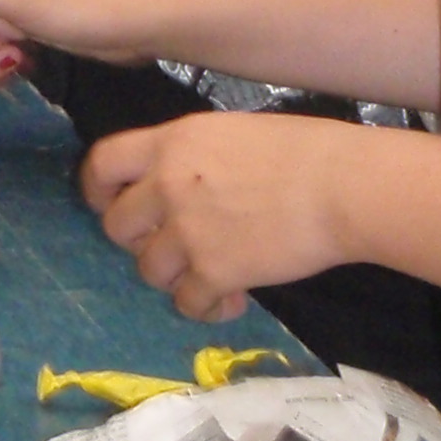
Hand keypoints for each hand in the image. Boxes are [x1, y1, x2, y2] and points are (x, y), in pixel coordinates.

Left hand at [79, 113, 369, 321]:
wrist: (343, 186)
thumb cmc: (304, 150)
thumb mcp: (231, 133)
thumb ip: (192, 156)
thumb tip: (177, 184)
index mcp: (171, 143)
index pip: (102, 163)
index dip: (97, 189)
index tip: (107, 203)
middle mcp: (167, 186)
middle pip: (117, 226)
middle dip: (140, 239)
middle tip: (173, 243)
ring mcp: (187, 232)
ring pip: (148, 270)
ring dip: (174, 276)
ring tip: (208, 272)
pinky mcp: (214, 272)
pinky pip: (188, 304)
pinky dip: (207, 307)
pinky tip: (232, 300)